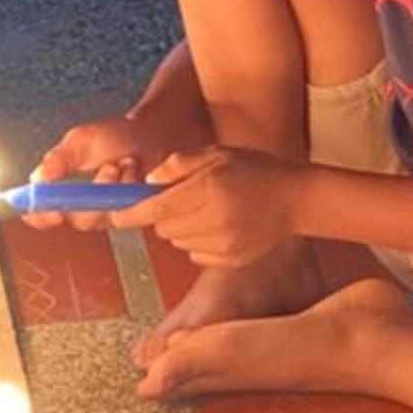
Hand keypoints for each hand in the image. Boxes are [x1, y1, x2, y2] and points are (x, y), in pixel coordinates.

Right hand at [24, 113, 148, 229]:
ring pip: (110, 217)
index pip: (39, 214)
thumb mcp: (82, 141)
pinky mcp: (130, 214)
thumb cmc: (112, 137)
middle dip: (98, 193)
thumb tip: (40, 177)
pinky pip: (134, 213)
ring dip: (121, 186)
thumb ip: (60, 158)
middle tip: (111, 167)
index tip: (54, 210)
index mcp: (58, 191)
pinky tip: (137, 169)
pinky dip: (136, 187)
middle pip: (80, 221)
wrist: (150, 134)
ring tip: (127, 161)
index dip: (42, 217)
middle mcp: (81, 206)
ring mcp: (106, 213)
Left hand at [127, 144, 304, 264]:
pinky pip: (195, 254)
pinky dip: (197, 242)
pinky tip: (219, 227)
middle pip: (163, 227)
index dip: (129, 213)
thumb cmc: (256, 170)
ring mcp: (225, 243)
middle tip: (181, 200)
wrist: (297, 200)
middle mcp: (216, 218)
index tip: (115, 214)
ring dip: (180, 228)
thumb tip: (148, 182)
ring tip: (205, 211)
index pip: (156, 208)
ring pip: (177, 242)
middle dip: (161, 215)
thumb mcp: (218, 154)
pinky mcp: (232, 259)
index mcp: (210, 188)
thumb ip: (180, 164)